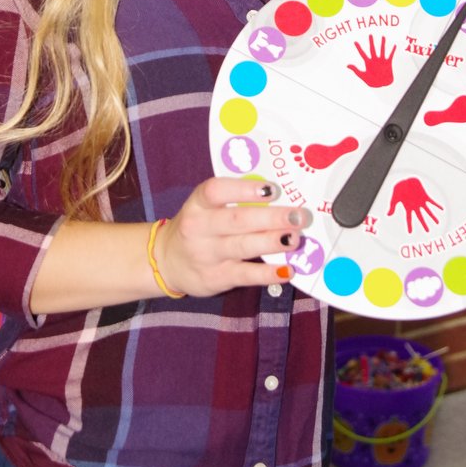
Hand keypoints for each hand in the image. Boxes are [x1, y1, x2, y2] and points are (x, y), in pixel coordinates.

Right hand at [154, 178, 311, 297]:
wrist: (166, 261)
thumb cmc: (198, 227)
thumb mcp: (205, 208)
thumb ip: (233, 201)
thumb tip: (279, 197)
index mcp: (198, 203)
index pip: (216, 190)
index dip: (244, 190)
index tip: (272, 189)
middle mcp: (198, 227)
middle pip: (236, 220)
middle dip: (271, 217)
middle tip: (298, 215)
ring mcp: (206, 254)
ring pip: (242, 246)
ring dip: (271, 242)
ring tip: (295, 238)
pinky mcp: (215, 277)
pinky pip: (245, 275)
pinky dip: (267, 274)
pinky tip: (287, 270)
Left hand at [347, 35, 395, 86]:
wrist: (382, 85)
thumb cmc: (372, 81)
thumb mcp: (362, 75)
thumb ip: (355, 70)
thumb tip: (347, 65)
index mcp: (368, 62)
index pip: (362, 53)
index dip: (358, 48)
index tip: (355, 42)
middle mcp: (375, 60)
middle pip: (372, 49)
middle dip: (371, 42)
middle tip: (370, 35)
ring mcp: (381, 61)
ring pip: (382, 50)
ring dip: (382, 44)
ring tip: (383, 37)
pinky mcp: (388, 63)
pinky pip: (391, 55)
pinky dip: (393, 50)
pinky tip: (394, 45)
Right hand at [387, 177, 442, 233]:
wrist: (405, 180)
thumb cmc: (398, 188)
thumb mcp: (394, 198)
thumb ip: (392, 207)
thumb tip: (388, 215)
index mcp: (408, 207)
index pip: (409, 219)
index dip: (409, 226)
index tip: (410, 232)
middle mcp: (415, 206)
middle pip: (421, 217)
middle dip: (424, 224)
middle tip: (427, 231)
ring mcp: (420, 201)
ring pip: (428, 211)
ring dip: (433, 217)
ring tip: (437, 223)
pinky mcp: (425, 196)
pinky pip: (432, 202)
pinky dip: (436, 205)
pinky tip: (442, 209)